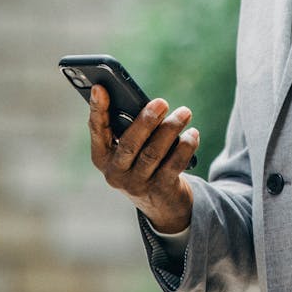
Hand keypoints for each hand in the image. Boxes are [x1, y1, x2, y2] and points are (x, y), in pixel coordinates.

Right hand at [88, 84, 199, 233]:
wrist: (162, 203)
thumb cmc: (144, 161)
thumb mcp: (131, 147)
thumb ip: (131, 126)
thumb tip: (149, 104)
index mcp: (102, 156)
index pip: (97, 129)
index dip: (98, 109)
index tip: (101, 87)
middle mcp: (115, 172)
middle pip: (130, 144)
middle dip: (147, 121)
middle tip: (162, 102)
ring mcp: (136, 184)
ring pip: (154, 153)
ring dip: (171, 129)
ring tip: (185, 112)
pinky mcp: (160, 191)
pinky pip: (174, 165)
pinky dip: (185, 147)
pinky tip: (193, 134)